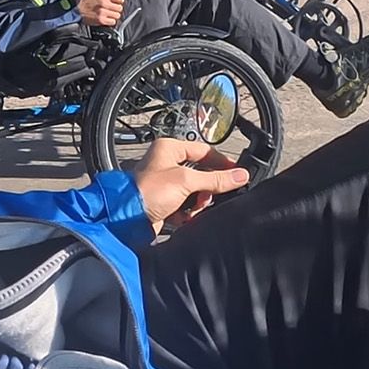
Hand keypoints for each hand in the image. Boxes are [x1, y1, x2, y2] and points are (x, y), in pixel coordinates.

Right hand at [76, 0, 124, 27]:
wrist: (75, 9)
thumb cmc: (84, 1)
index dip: (119, 1)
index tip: (117, 3)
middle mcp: (104, 2)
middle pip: (119, 8)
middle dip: (116, 9)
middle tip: (112, 10)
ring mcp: (103, 12)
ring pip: (117, 15)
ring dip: (113, 16)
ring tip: (108, 15)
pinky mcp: (101, 20)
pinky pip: (112, 22)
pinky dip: (110, 21)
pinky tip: (106, 19)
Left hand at [130, 138, 249, 235]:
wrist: (128, 219)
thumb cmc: (147, 192)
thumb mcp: (186, 181)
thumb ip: (215, 179)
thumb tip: (240, 175)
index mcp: (169, 149)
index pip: (204, 151)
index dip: (221, 162)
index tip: (237, 173)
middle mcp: (166, 163)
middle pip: (201, 173)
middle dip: (207, 188)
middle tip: (211, 195)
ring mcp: (165, 184)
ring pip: (195, 191)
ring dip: (198, 202)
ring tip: (195, 208)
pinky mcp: (165, 202)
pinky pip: (186, 205)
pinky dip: (188, 212)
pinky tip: (184, 217)